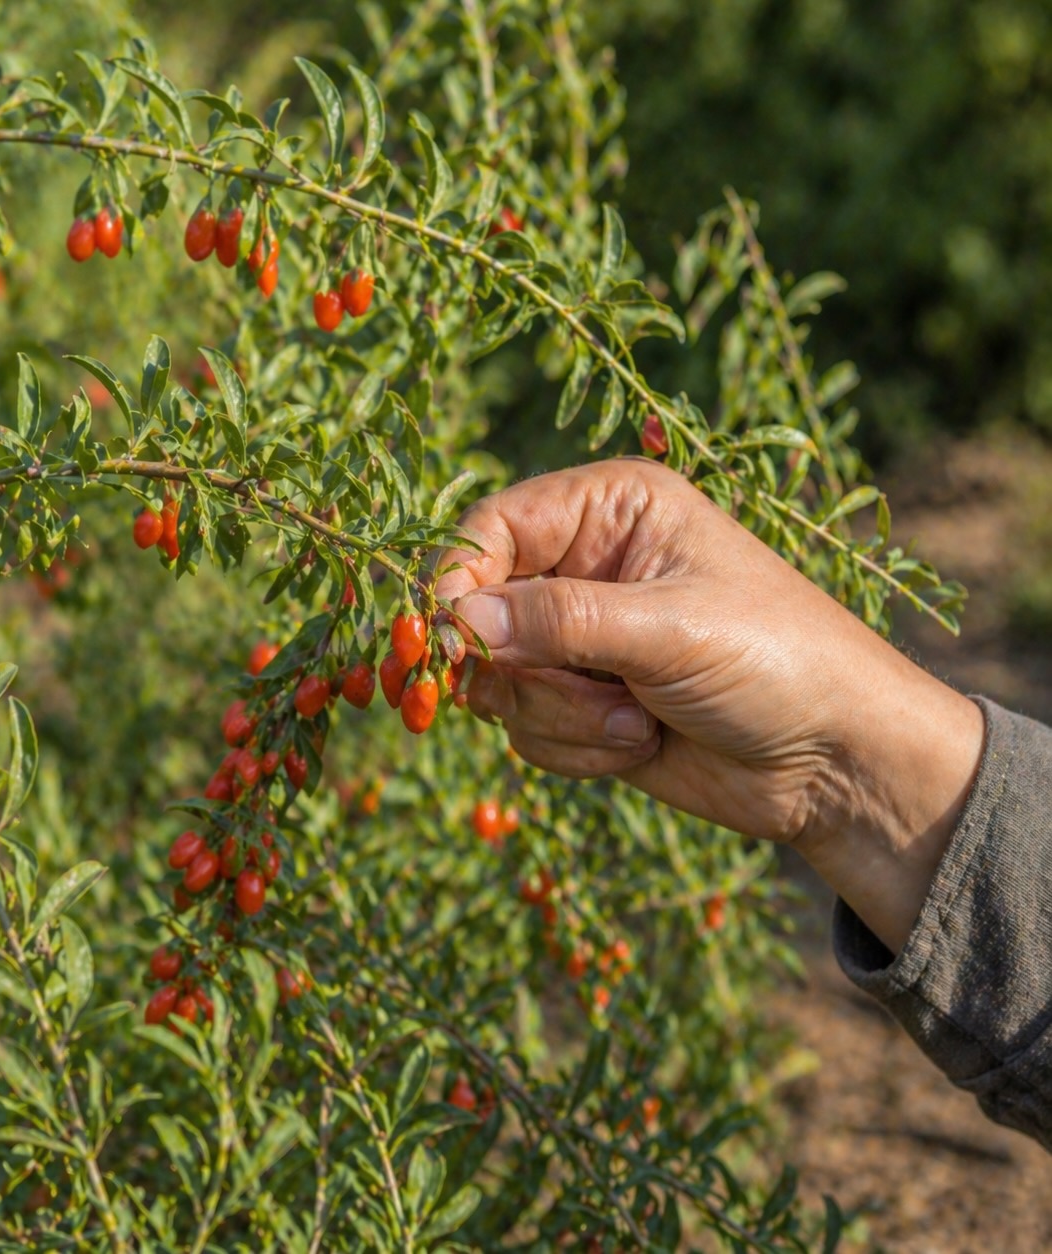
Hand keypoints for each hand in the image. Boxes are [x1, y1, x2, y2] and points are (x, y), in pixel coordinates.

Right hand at [434, 459, 984, 951]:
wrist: (836, 762)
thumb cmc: (776, 661)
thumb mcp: (669, 628)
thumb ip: (557, 620)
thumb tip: (454, 619)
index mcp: (610, 511)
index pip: (491, 528)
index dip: (457, 581)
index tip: (445, 641)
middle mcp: (585, 567)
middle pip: (481, 611)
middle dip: (528, 669)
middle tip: (590, 691)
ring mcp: (581, 640)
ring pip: (498, 680)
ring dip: (561, 715)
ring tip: (639, 720)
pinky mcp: (582, 705)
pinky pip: (525, 729)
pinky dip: (575, 747)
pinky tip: (640, 741)